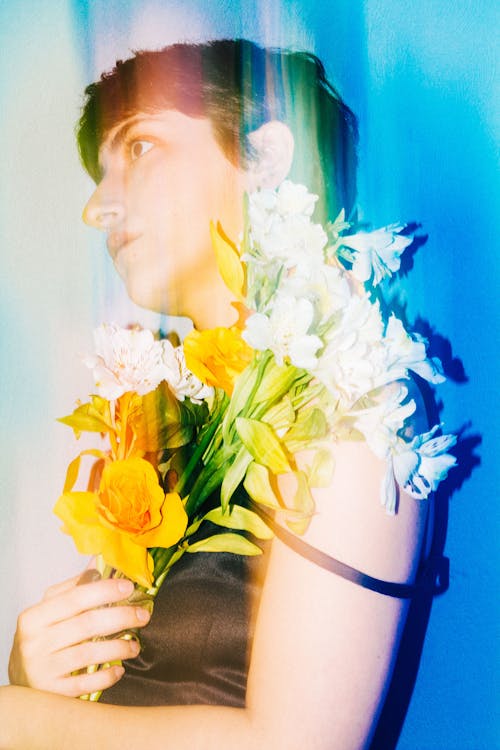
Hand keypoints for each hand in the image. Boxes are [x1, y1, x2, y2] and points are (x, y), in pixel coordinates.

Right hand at [8, 570, 150, 697]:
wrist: (20, 679)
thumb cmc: (41, 639)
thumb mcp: (50, 610)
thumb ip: (75, 587)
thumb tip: (99, 560)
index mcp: (34, 617)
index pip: (75, 598)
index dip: (105, 591)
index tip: (129, 587)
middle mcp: (35, 642)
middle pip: (86, 624)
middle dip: (121, 617)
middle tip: (142, 615)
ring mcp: (42, 669)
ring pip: (88, 654)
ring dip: (118, 648)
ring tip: (135, 644)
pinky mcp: (52, 693)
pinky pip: (85, 684)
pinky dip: (106, 676)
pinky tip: (119, 669)